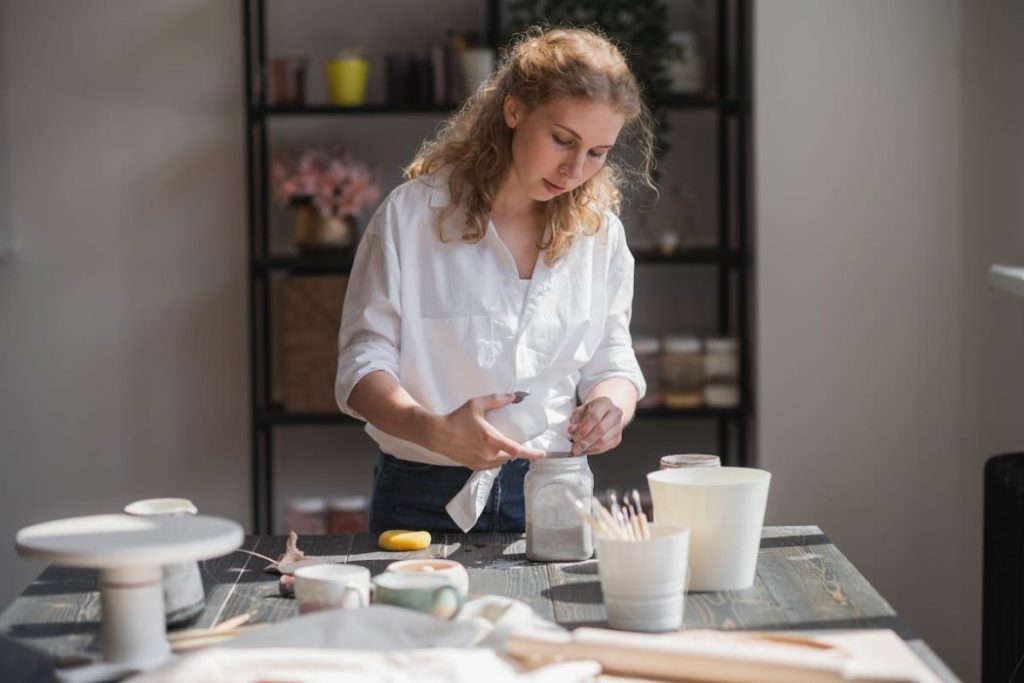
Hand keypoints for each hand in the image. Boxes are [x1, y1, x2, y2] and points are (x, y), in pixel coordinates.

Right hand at [427, 393, 546, 470]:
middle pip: (510, 456)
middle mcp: (488, 455)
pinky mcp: (473, 466)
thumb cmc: (456, 418)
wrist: (437, 434)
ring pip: (500, 461)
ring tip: (502, 444)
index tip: (542, 454)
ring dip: (504, 454)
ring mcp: (481, 462)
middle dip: (514, 450)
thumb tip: (513, 397)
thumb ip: (496, 400)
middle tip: (514, 439)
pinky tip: (490, 450)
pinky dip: (494, 459)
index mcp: (491, 440)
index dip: (532, 453)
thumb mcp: (476, 404)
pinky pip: (490, 465)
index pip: (517, 450)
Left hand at [567, 397, 623, 455]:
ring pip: (604, 441)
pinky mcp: (618, 438)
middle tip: (575, 447)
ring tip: (579, 450)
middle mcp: (614, 413)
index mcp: (604, 403)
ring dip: (589, 447)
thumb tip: (572, 431)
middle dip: (586, 441)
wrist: (602, 413)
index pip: (595, 416)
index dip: (583, 429)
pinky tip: (585, 450)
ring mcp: (618, 426)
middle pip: (601, 430)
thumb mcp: (580, 411)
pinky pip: (606, 447)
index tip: (575, 437)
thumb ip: (575, 420)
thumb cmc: (590, 412)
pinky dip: (593, 451)